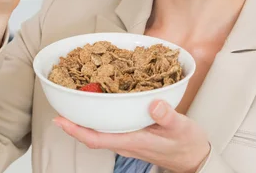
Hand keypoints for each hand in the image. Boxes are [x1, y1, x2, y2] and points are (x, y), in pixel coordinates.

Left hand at [54, 100, 210, 172]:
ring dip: (86, 117)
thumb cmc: (188, 144)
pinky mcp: (134, 135)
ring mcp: (129, 140)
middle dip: (75, 119)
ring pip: (100, 130)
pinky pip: (111, 127)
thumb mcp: (181, 127)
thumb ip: (167, 116)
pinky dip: (102, 115)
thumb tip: (153, 104)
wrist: (196, 158)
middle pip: (92, 133)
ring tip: (77, 97)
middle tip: (63, 99)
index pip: (95, 138)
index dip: (75, 129)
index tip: (59, 118)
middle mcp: (126, 142)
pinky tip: (103, 102)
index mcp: (132, 141)